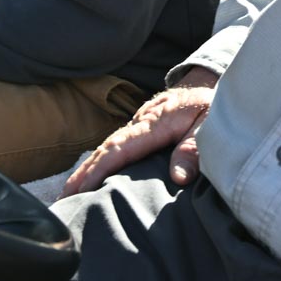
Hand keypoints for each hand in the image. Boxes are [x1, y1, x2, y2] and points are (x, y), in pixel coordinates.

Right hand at [63, 67, 218, 194]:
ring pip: (110, 145)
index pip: (121, 148)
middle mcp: (144, 120)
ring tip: (69, 192)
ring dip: (89, 167)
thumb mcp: (213, 127)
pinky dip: (103, 159)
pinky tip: (95, 174)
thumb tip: (177, 177)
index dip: (99, 170)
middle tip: (62, 198)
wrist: (217, 81)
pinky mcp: (146, 125)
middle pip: (107, 148)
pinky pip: (119, 144)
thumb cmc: (217, 107)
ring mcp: (142, 121)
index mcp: (157, 121)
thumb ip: (195, 149)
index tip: (80, 189)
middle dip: (83, 173)